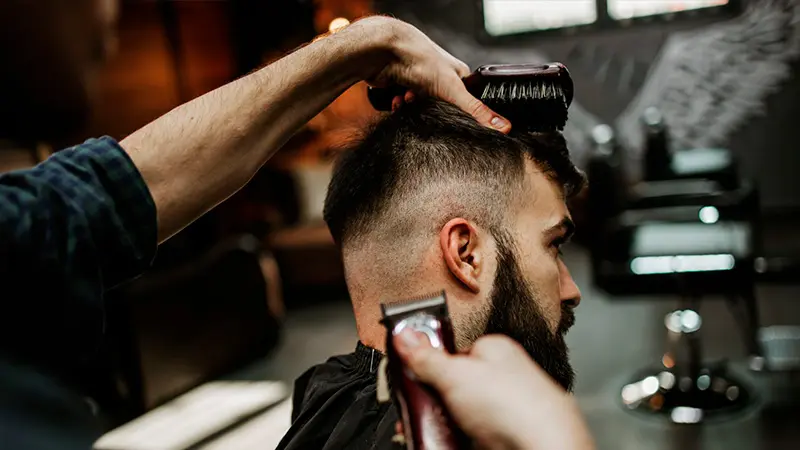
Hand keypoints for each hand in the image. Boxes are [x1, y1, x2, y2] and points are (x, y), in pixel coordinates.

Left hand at [341, 16, 510, 132]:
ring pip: (419, 108)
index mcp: (457, 74)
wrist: (385, 51)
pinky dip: (399, 104)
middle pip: (440, 107)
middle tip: (427, 108)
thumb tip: (503, 127)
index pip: (467, 101)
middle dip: (431, 111)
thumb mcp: (453, 90)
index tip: (454, 119)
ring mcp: (419, 80)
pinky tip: (397, 98)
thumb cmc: (421, 59)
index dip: (459, 112)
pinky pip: (402, 106)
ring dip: (412, 107)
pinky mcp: (401, 86)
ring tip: (408, 98)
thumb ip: (476, 111)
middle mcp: (439, 76)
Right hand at [394, 331, 594, 449]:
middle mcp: (501, 378)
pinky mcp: (501, 436)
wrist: (543, 448)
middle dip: (431, 397)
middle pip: (453, 384)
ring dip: (439, 421)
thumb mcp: (456, 374)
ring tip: (428, 426)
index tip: (408, 374)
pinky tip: (448, 439)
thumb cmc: (516, 406)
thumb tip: (405, 335)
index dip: (427, 363)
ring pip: (458, 413)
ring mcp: (501, 410)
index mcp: (494, 350)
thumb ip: (427, 357)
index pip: (453, 350)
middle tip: (417, 406)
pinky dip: (453, 437)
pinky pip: (468, 435)